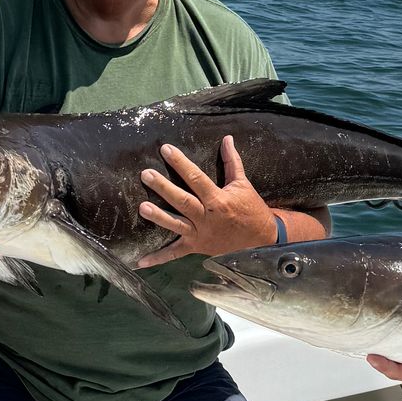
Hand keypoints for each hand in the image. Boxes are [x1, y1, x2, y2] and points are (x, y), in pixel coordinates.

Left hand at [136, 136, 278, 263]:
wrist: (261, 238)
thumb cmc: (251, 208)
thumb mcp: (243, 183)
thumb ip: (232, 161)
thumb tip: (227, 138)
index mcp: (218, 199)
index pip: (196, 178)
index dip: (180, 163)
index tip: (166, 150)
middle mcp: (208, 217)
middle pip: (183, 201)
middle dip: (164, 187)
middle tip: (146, 175)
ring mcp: (201, 234)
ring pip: (177, 224)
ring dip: (159, 217)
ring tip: (142, 208)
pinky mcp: (197, 247)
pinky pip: (176, 254)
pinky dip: (158, 258)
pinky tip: (140, 261)